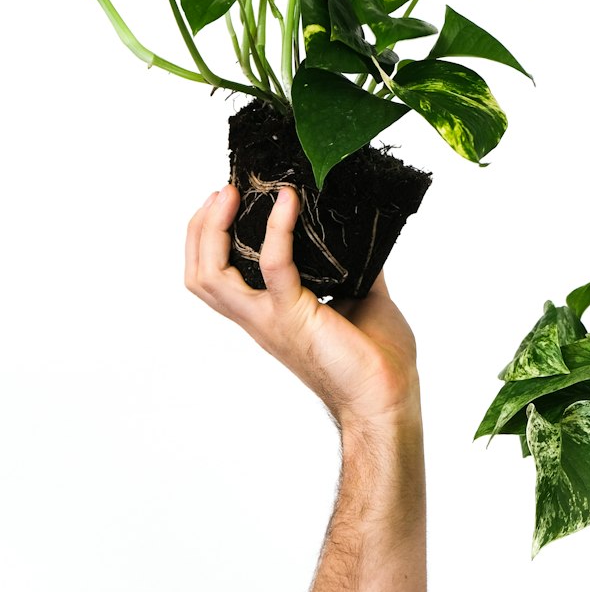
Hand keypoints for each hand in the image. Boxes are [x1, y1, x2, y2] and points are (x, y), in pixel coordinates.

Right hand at [185, 184, 419, 430]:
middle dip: (200, 229)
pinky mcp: (294, 316)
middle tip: (223, 192)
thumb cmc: (378, 359)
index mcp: (270, 313)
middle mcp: (259, 317)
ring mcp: (271, 319)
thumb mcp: (362, 297)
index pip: (218, 276)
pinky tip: (289, 202)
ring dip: (213, 229)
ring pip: (211, 276)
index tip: (230, 200)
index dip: (212, 237)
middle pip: (200, 275)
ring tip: (232, 194)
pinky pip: (274, 265)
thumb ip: (354, 265)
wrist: (387, 398)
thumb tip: (363, 233)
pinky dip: (278, 229)